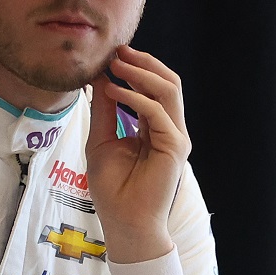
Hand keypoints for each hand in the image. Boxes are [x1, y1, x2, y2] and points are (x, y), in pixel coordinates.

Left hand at [85, 45, 190, 262]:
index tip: (111, 55)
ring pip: (168, 91)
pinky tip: (114, 91)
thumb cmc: (113, 190)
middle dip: (143, 63)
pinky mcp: (175, 147)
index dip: (135, 69)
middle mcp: (169, 130)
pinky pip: (158, 113)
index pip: (153, 89)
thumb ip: (105, 111)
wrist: (124, 223)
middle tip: (117, 51)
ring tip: (116, 64)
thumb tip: (100, 78)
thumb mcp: (101, 141)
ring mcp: (176, 137)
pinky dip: (135, 98)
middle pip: (167, 83)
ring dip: (141, 73)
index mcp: (155, 128)